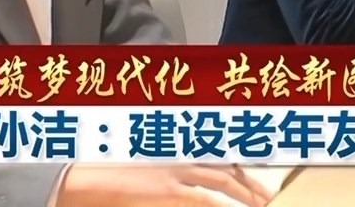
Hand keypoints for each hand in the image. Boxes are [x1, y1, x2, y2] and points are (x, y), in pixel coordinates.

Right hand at [58, 164, 272, 205]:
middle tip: (268, 199)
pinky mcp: (167, 192)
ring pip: (221, 183)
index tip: (258, 184)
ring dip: (243, 196)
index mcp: (177, 153)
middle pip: (227, 170)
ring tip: (261, 206)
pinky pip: (202, 201)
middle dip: (251, 185)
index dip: (243, 172)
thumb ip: (171, 179)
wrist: (86, 181)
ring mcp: (175, 175)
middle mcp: (180, 159)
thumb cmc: (113, 178)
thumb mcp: (149, 173)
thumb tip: (189, 190)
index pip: (219, 159)